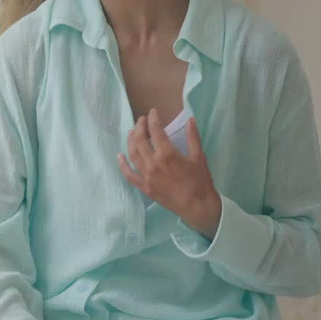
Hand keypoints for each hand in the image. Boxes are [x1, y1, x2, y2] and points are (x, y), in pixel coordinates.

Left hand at [117, 109, 221, 237]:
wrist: (198, 207)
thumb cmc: (200, 181)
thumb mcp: (199, 157)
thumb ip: (193, 137)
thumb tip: (190, 119)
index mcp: (167, 154)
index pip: (155, 130)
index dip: (153, 118)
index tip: (152, 112)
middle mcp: (153, 163)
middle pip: (140, 140)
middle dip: (139, 127)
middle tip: (142, 120)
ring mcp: (146, 176)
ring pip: (132, 154)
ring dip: (130, 140)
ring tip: (132, 132)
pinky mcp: (144, 187)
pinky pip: (129, 175)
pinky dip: (122, 165)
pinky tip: (120, 156)